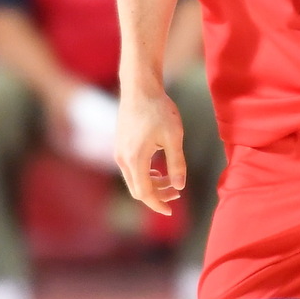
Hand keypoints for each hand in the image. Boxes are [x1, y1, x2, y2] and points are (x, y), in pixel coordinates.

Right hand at [115, 84, 185, 215]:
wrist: (139, 88)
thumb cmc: (158, 109)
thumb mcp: (174, 137)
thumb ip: (177, 164)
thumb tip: (179, 187)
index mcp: (135, 159)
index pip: (144, 193)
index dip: (157, 204)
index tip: (170, 210)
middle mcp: (123, 158)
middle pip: (137, 190)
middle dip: (156, 196)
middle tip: (176, 193)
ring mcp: (119, 152)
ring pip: (133, 179)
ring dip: (151, 184)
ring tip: (170, 180)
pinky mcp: (121, 145)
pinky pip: (131, 169)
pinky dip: (145, 174)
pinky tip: (159, 168)